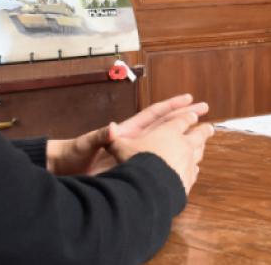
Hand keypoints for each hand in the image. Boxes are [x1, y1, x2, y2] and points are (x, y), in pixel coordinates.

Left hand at [46, 94, 209, 175]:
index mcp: (126, 130)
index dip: (172, 106)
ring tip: (203, 135)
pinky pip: (158, 161)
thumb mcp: (86, 144)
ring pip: (165, 143)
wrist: (64, 170)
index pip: (154, 114)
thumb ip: (100, 136)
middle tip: (205, 110)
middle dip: (185, 117)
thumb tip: (111, 128)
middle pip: (165, 125)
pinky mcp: (133, 167)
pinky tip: (186, 164)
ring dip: (183, 138)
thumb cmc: (73, 155)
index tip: (190, 99)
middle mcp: (133, 140)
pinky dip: (173, 160)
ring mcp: (135, 153)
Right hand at [108, 103, 214, 194]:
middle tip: (210, 127)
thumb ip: (114, 139)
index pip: (181, 120)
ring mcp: (188, 163)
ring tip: (203, 146)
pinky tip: (195, 170)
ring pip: (199, 152)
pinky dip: (194, 168)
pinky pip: (194, 172)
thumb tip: (109, 129)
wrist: (149, 187)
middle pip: (198, 134)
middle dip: (204, 129)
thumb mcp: (120, 148)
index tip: (194, 114)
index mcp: (169, 132)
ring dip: (201, 148)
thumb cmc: (136, 163)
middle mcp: (183, 145)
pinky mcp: (188, 180)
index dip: (187, 116)